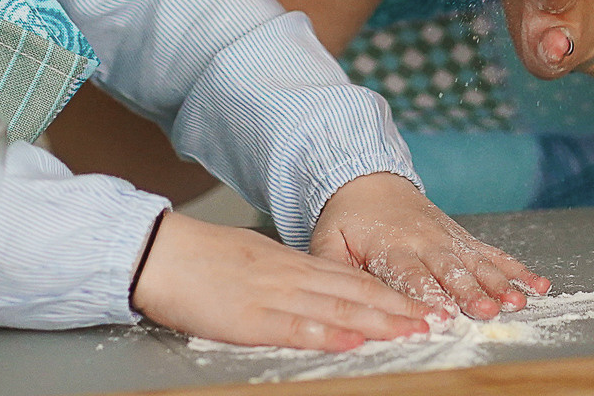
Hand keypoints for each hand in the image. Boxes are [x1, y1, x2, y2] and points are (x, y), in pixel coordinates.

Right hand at [130, 211, 431, 348]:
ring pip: (337, 307)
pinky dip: (329, 335)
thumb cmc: (198, 259)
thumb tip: (308, 290)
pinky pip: (297, 327)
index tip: (419, 304)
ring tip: (413, 331)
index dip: (387, 293)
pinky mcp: (251, 317)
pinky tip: (354, 341)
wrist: (158, 251)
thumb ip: (282, 276)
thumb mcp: (251, 260)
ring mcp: (273, 294)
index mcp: (289, 263)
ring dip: (379, 321)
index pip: (350, 278)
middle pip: (355, 292)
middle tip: (435, 320)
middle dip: (397, 308)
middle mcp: (290, 275)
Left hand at [309, 172, 548, 318]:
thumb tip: (332, 292)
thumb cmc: (348, 218)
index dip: (427, 294)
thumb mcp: (328, 238)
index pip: (411, 275)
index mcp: (391, 247)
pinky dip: (516, 268)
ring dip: (500, 283)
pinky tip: (538, 283)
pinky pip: (493, 252)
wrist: (369, 179)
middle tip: (487, 310)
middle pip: (451, 271)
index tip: (442, 314)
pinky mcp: (463, 238)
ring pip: (478, 264)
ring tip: (518, 301)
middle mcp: (425, 242)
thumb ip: (331, 264)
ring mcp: (448, 239)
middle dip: (470, 292)